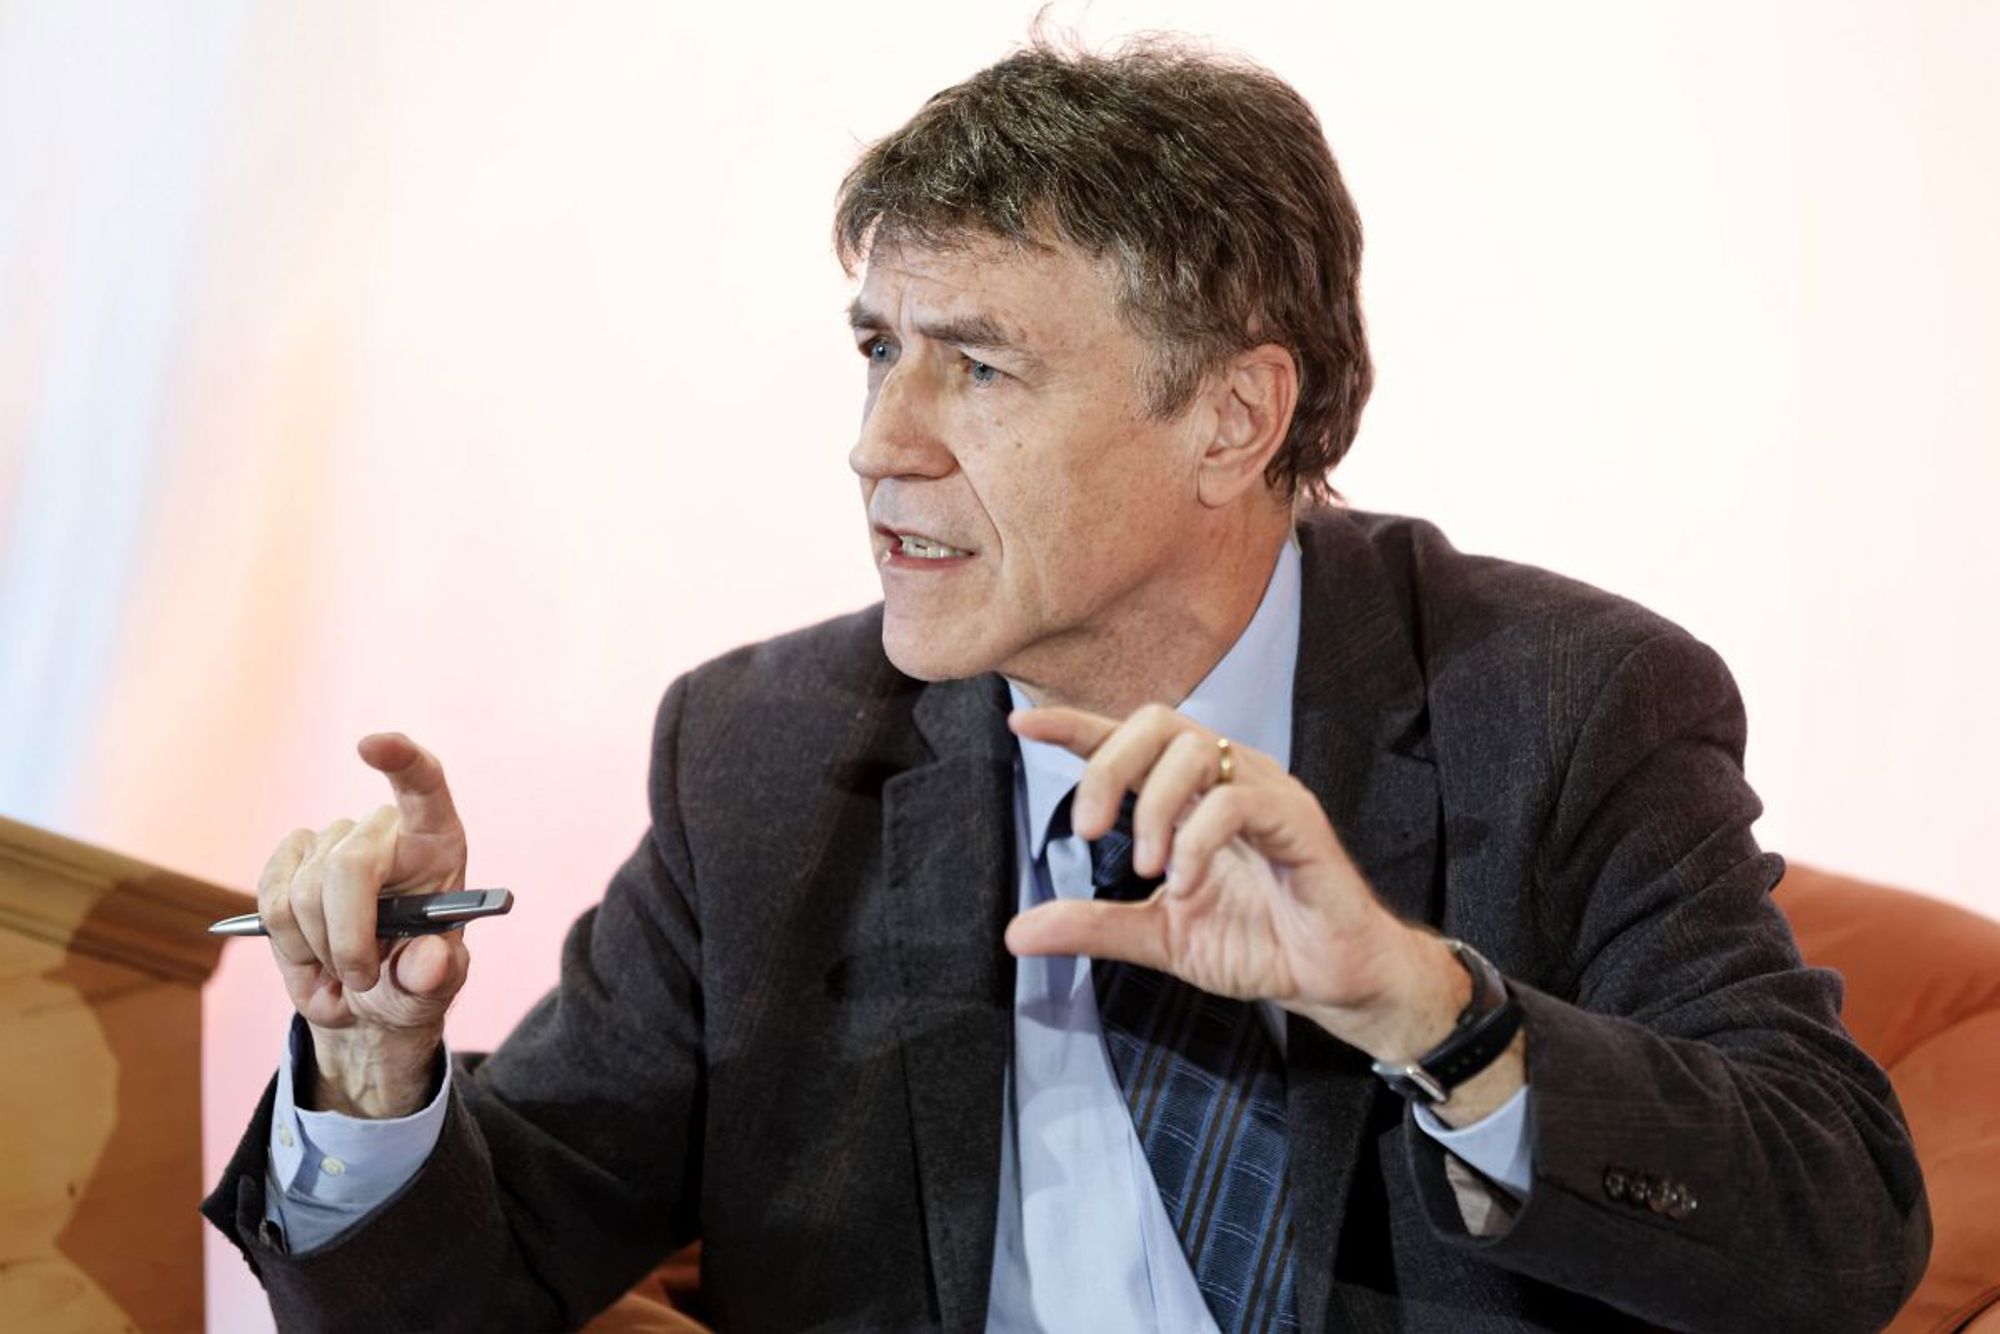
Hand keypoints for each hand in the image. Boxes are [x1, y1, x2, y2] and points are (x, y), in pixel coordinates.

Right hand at [256, 732, 470, 1115]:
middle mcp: (384, 830)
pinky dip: (287, 941)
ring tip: (343, 970)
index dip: (400, 759)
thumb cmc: (410, 982)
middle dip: (347, 936)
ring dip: (316, 947)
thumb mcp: (433, 989)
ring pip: (301, 891)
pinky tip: (311, 953)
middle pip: (347, 865)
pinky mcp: (290, 859)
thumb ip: (435, 976)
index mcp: (436, 843)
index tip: (371, 746)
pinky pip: (270, 898)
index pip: (423, 782)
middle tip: (362, 979)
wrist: (367, 996)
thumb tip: (431, 961)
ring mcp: (332, 840)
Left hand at [1003, 704, 1467, 1067]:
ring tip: (1147, 869)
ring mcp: (1266, 793)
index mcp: (1191, 796)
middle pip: (1157, 723)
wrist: (1330, 980)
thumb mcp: (1157, 937)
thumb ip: (1092, 926)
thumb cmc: (1258, 942)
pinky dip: (1196, 841)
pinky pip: (1237, 801)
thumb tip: (1016, 933)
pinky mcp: (1298, 821)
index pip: (1128, 741)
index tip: (1019, 726)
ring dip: (1154, 807)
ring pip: (1196, 750)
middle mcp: (1229, 778)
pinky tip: (1185, 884)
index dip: (1075, 726)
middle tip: (1087, 831)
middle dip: (1109, 767)